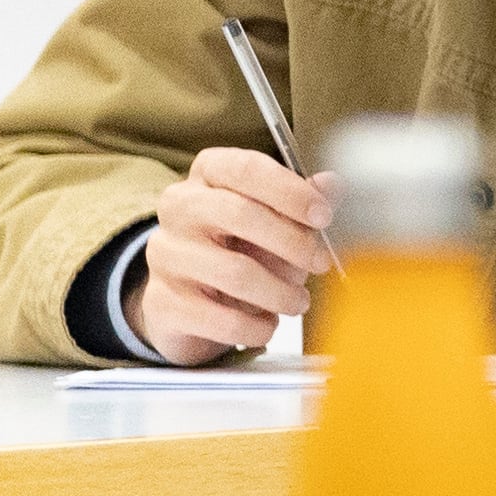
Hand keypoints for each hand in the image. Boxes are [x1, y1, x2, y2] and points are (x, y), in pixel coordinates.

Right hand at [129, 148, 337, 364]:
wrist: (190, 303)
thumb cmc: (241, 250)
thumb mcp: (277, 220)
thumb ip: (303, 202)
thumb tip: (331, 184)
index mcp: (209, 175)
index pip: (246, 169)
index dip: (290, 191)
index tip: (323, 215)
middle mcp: (180, 207)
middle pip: (239, 214)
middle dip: (293, 242)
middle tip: (321, 263)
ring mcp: (166, 254)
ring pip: (234, 272)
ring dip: (280, 292)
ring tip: (298, 301)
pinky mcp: (164, 302)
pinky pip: (222, 318)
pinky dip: (256, 327)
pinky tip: (267, 325)